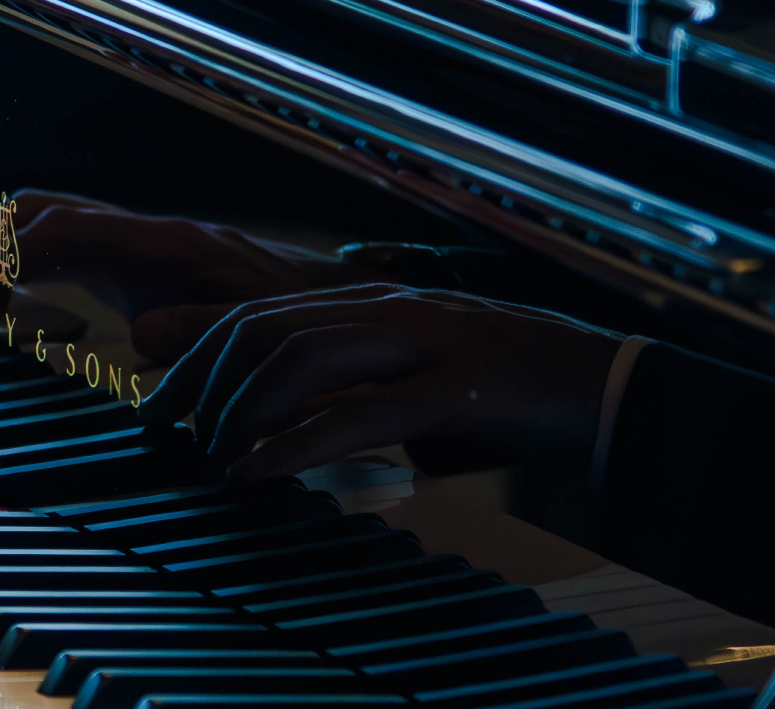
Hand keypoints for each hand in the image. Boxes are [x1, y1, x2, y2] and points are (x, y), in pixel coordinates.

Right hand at [0, 190, 381, 359]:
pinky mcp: (122, 258)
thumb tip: (143, 337)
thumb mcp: (255, 330)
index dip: (12, 259)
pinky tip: (16, 314)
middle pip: (30, 208)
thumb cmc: (289, 317)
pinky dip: (17, 266)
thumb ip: (202, 331)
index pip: (63, 225)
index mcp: (163, 243)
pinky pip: (53, 243)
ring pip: (34, 217)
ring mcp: (126, 239)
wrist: (318, 298)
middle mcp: (136, 230)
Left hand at [135, 284, 624, 479]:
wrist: (615, 387)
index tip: (159, 390)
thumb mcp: (414, 381)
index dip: (198, 346)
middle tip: (163, 425)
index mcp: (378, 303)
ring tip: (213, 454)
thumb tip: (277, 421)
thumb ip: (347, 389)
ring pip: (301, 359)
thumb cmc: (509, 392)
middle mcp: (392, 311)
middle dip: (201, 376)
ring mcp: (426, 345)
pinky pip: (359, 415)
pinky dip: (298, 444)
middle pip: (264, 327)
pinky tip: (260, 470)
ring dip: (242, 410)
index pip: (261, 311)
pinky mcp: (458, 392)